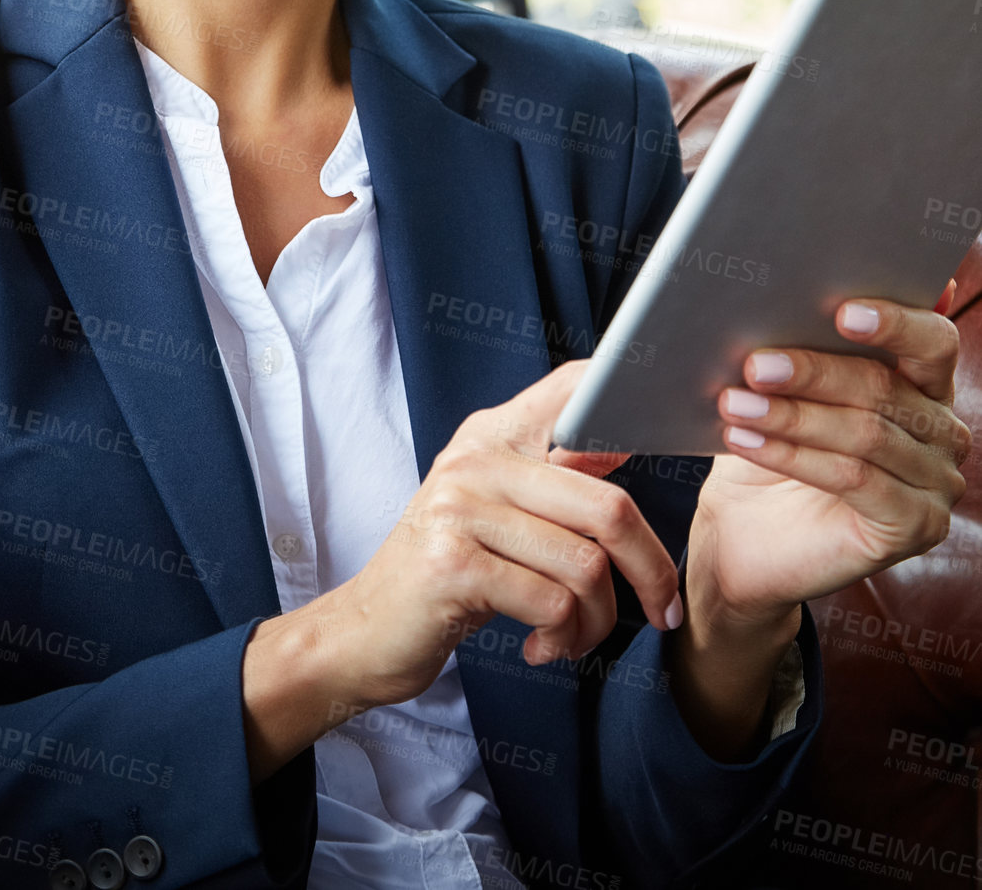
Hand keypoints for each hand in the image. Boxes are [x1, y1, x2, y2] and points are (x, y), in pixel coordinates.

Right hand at [327, 360, 680, 709]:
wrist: (364, 634)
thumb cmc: (449, 575)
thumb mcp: (496, 512)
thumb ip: (551, 479)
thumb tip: (622, 443)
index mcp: (492, 434)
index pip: (575, 388)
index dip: (631, 402)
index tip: (672, 442)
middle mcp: (476, 460)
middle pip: (607, 506)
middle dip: (651, 570)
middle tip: (663, 610)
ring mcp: (460, 509)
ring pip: (585, 565)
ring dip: (597, 622)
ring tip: (573, 638)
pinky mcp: (452, 565)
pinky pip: (550, 603)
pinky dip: (562, 638)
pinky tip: (540, 648)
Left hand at [690, 278, 971, 627]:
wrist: (739, 536)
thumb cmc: (763, 454)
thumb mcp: (780, 394)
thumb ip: (800, 345)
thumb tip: (784, 291)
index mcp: (924, 384)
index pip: (933, 341)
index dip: (895, 321)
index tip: (841, 310)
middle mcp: (941, 432)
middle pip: (885, 386)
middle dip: (813, 371)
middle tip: (754, 364)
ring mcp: (935, 483)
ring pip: (865, 433)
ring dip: (792, 416)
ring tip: (735, 403)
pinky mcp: (915, 526)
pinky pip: (855, 478)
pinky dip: (795, 456)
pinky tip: (748, 440)